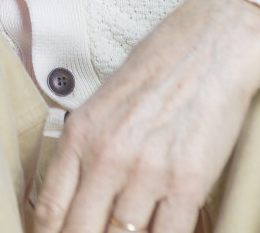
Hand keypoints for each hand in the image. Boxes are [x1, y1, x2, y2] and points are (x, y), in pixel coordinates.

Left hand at [32, 0, 259, 232]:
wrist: (210, 45)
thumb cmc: (155, 74)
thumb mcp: (102, 106)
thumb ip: (83, 152)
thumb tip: (70, 201)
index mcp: (79, 136)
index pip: (49, 209)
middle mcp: (107, 156)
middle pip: (81, 231)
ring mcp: (148, 171)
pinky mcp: (189, 181)